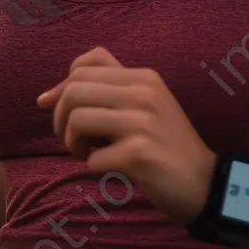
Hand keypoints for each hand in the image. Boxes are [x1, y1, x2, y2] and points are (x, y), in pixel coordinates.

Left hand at [36, 46, 216, 225]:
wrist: (205, 183)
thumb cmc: (164, 145)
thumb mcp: (141, 106)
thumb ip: (100, 94)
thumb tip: (43, 99)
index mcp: (143, 77)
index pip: (83, 65)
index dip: (62, 88)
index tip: (61, 112)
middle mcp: (143, 92)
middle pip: (74, 90)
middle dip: (60, 119)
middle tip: (74, 140)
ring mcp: (143, 122)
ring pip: (77, 119)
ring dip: (73, 144)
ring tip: (89, 154)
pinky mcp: (140, 154)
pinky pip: (92, 158)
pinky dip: (93, 167)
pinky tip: (111, 170)